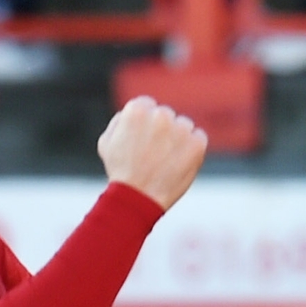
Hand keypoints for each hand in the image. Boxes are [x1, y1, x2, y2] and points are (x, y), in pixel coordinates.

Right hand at [97, 96, 206, 211]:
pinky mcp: (197, 143)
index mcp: (137, 110)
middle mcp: (161, 115)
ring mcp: (181, 129)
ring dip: (176, 140)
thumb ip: (120, 121)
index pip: (147, 106)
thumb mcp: (107, 143)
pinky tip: (177, 164)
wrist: (138, 200)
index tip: (141, 142)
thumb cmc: (121, 173)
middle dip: (160, 132)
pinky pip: (198, 138)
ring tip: (163, 163)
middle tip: (151, 156)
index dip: (143, 126)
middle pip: (165, 116)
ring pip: (183, 126)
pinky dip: (191, 150)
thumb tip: (132, 112)